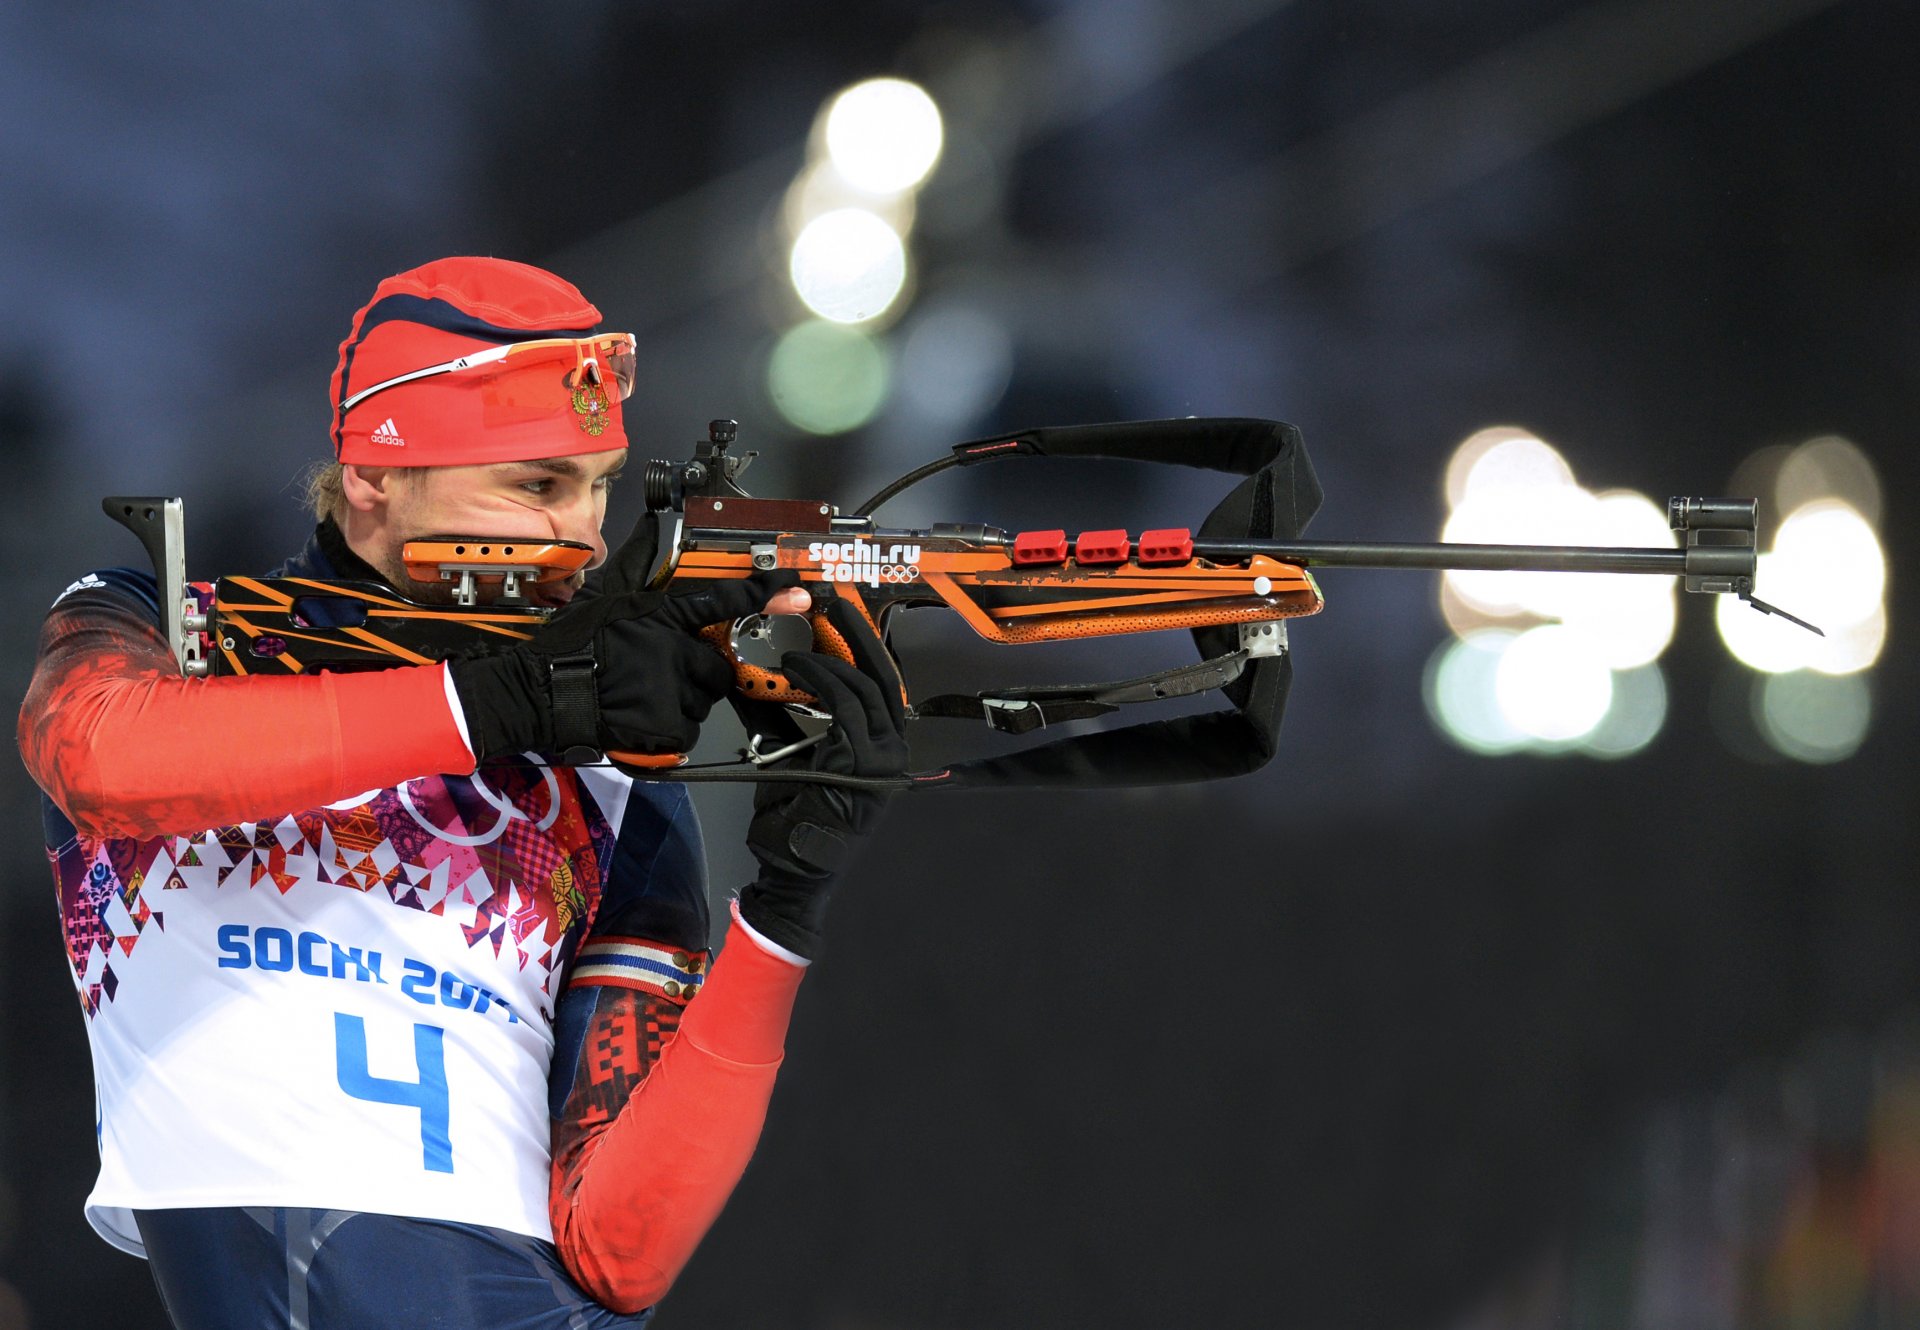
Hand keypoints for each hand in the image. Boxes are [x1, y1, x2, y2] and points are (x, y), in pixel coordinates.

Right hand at [449, 513, 801, 761]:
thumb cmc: (571, 645)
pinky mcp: (670, 728)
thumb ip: (637, 563)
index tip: (795, 590)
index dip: (762, 593)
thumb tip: (652, 521)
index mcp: (659, 615)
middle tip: (658, 671)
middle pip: (716, 664)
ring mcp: (673, 691)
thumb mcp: (606, 595)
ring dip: (684, 699)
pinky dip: (671, 727)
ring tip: (641, 694)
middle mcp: (673, 650)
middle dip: (698, 670)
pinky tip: (640, 716)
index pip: (722, 599)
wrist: (541, 695)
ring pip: (703, 699)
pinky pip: (689, 728)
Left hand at [736, 598, 909, 958]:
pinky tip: (795, 667)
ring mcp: (881, 759)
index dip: (861, 647)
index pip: (879, 685)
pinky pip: (843, 708)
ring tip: (806, 632)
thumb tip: (757, 679)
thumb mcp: (790, 758)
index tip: (840, 617)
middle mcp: (892, 751)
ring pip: (863, 688)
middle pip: (881, 677)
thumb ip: (784, 719)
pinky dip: (819, 681)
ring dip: (833, 655)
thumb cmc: (793, 821)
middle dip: (857, 635)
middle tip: (835, 602)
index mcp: (882, 748)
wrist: (794, 872)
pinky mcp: (861, 764)